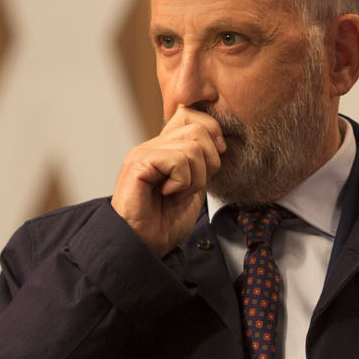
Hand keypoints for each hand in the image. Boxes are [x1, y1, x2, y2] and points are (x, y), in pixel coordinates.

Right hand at [110, 106, 225, 255]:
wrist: (144, 245)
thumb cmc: (165, 222)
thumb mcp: (194, 187)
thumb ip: (203, 163)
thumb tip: (220, 141)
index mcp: (166, 148)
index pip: (191, 113)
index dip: (212, 132)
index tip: (215, 159)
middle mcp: (154, 144)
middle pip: (198, 128)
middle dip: (208, 162)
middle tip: (191, 186)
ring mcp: (145, 151)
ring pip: (193, 146)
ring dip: (195, 178)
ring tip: (177, 193)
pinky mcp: (139, 162)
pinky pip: (179, 160)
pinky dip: (182, 183)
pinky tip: (168, 194)